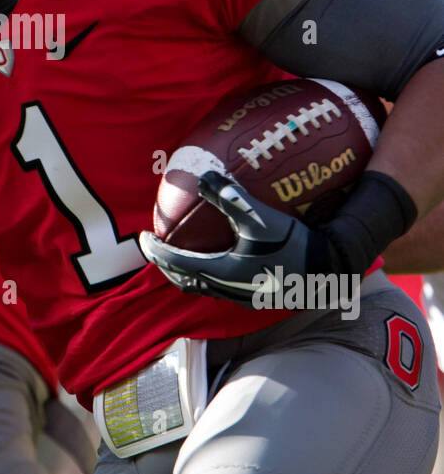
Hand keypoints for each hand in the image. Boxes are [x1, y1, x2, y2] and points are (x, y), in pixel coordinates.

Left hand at [139, 171, 335, 305]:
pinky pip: (221, 290)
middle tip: (157, 249)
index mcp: (221, 272)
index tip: (144, 238)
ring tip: (181, 255)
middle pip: (184, 281)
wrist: (328, 269)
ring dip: (187, 273)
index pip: (176, 264)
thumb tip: (205, 174)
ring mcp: (242, 298)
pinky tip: (218, 260)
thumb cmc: (293, 243)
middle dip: (166, 266)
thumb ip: (230, 196)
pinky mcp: (256, 299)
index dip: (156, 251)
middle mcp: (227, 290)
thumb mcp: (259, 217)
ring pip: (203, 289)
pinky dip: (208, 276)